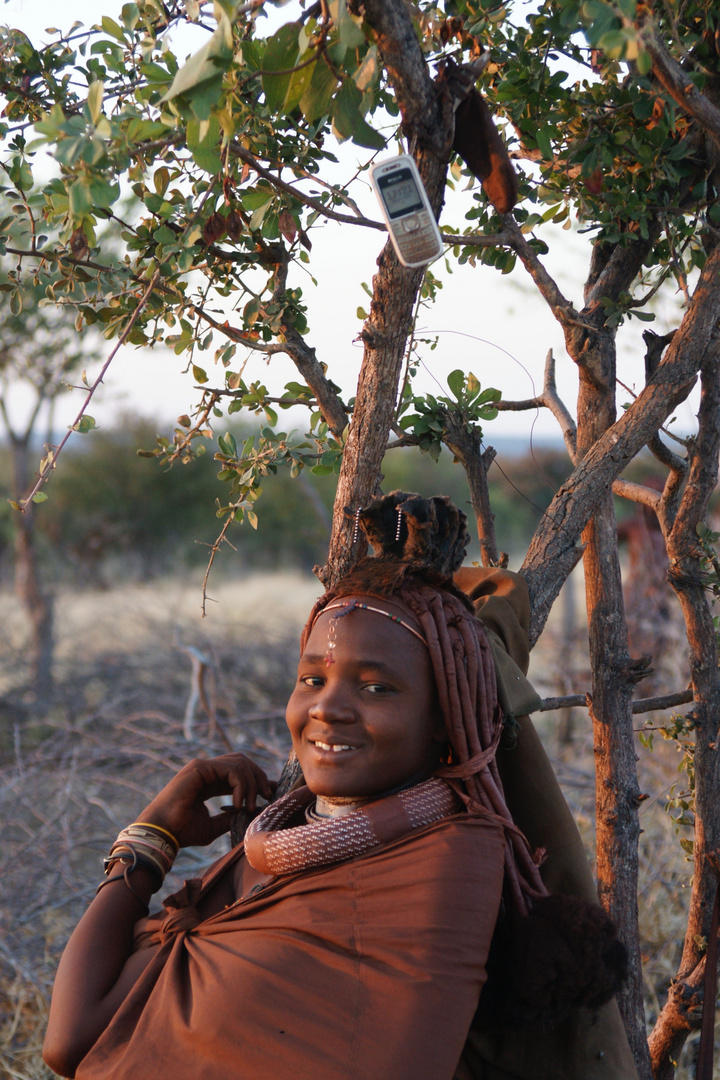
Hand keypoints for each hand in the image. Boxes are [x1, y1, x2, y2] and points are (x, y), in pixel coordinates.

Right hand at [136, 754, 274, 847]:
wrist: (162, 834)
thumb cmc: (183, 832)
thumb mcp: (214, 826)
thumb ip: (231, 816)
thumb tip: (253, 812)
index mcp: (209, 782)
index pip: (239, 772)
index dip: (257, 780)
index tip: (271, 793)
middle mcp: (206, 770)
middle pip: (242, 761)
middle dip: (259, 777)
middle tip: (267, 797)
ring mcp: (202, 766)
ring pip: (239, 763)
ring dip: (251, 784)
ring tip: (249, 806)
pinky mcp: (199, 767)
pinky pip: (231, 769)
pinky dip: (241, 785)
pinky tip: (238, 803)